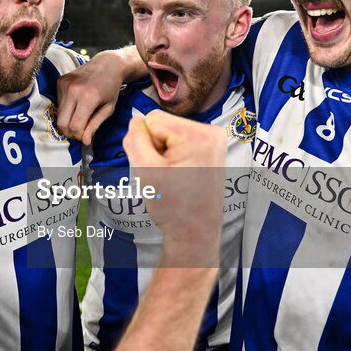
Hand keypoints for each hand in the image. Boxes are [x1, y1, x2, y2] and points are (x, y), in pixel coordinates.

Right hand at [55, 52, 125, 144]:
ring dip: (68, 120)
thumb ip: (94, 125)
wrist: (106, 64)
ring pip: (59, 114)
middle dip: (70, 132)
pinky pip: (58, 103)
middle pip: (62, 123)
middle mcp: (73, 90)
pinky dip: (66, 109)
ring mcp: (65, 84)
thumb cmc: (111, 88)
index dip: (79, 135)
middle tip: (79, 132)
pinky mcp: (60, 81)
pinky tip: (77, 104)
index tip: (85, 136)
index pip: (75, 126)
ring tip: (80, 117)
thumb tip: (85, 141)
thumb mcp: (108, 109)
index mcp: (88, 97)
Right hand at [122, 111, 224, 263]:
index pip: (152, 119)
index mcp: (198, 134)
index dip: (146, 144)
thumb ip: (135, 139)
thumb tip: (135, 120)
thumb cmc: (172, 205)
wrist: (195, 231)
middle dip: (157, 148)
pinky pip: (181, 141)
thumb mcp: (145, 170)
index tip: (158, 167)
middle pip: (163, 124)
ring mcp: (215, 139)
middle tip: (166, 175)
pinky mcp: (213, 148)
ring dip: (165, 153)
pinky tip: (181, 175)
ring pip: (170, 133)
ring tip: (174, 176)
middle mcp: (212, 131)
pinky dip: (175, 156)